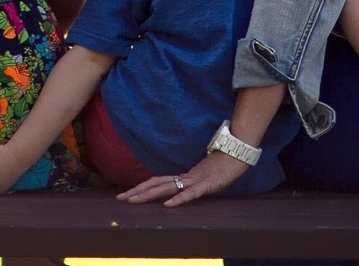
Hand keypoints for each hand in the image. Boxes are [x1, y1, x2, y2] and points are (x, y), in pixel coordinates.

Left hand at [118, 150, 249, 206]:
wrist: (238, 153)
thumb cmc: (222, 166)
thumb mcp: (204, 178)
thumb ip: (192, 183)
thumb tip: (180, 188)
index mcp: (184, 176)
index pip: (157, 182)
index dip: (141, 187)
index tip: (126, 194)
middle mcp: (185, 177)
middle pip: (156, 184)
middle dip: (137, 192)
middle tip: (120, 198)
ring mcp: (195, 180)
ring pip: (168, 188)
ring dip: (149, 195)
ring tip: (134, 201)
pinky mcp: (208, 184)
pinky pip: (190, 193)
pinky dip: (178, 199)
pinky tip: (167, 206)